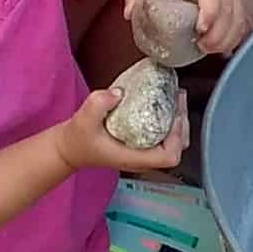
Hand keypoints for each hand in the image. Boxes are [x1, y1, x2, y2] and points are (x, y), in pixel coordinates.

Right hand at [52, 85, 184, 174]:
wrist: (70, 148)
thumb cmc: (77, 140)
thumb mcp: (83, 120)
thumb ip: (98, 104)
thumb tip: (118, 93)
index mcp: (133, 158)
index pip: (169, 157)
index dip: (176, 137)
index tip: (173, 115)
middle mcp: (142, 158)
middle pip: (178, 148)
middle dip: (182, 123)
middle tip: (178, 98)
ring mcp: (144, 153)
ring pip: (174, 143)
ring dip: (178, 121)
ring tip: (176, 98)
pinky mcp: (142, 145)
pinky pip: (165, 136)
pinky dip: (169, 121)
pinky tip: (165, 104)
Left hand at [125, 0, 247, 53]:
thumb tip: (129, 14)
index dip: (208, 11)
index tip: (200, 30)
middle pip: (227, 7)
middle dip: (218, 33)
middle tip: (202, 47)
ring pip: (238, 14)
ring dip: (227, 37)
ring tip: (210, 48)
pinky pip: (243, 17)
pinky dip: (235, 34)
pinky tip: (222, 45)